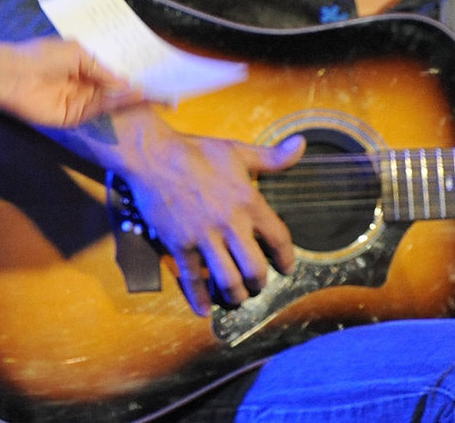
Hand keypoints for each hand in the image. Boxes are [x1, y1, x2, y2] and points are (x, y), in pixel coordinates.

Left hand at [0, 37, 143, 127]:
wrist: (14, 74)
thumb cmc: (42, 56)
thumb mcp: (79, 54)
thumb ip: (103, 70)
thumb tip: (127, 82)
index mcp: (84, 65)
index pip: (113, 72)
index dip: (133, 74)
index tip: (157, 75)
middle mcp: (85, 84)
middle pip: (116, 89)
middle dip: (138, 89)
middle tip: (165, 90)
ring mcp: (80, 101)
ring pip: (111, 100)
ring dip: (131, 97)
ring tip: (155, 92)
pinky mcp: (75, 116)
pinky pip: (99, 109)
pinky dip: (117, 103)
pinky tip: (134, 95)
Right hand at [120, 122, 302, 315]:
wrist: (152, 155)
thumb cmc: (196, 152)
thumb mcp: (237, 151)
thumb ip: (272, 157)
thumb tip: (302, 145)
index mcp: (249, 201)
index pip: (279, 239)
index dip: (287, 259)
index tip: (286, 268)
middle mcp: (230, 223)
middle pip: (255, 269)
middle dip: (259, 283)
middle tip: (257, 285)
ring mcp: (204, 237)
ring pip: (228, 281)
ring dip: (235, 295)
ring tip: (235, 296)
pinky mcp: (179, 244)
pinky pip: (192, 279)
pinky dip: (199, 299)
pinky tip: (203, 309)